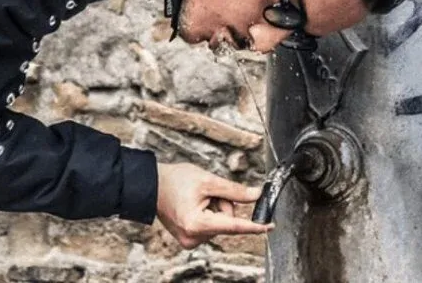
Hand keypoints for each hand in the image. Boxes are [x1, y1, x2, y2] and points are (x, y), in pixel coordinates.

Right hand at [156, 161, 271, 248]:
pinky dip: (209, 214)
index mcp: (197, 224)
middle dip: (223, 205)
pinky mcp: (189, 238)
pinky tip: (195, 204)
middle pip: (227, 222)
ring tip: (198, 197)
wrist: (152, 186)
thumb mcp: (208, 181)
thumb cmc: (175, 180)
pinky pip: (211, 227)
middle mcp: (193, 237)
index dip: (254, 226)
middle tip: (208, 192)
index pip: (234, 226)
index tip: (270, 226)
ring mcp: (190, 240)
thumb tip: (256, 195)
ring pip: (220, 224)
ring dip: (215, 208)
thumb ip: (234, 191)